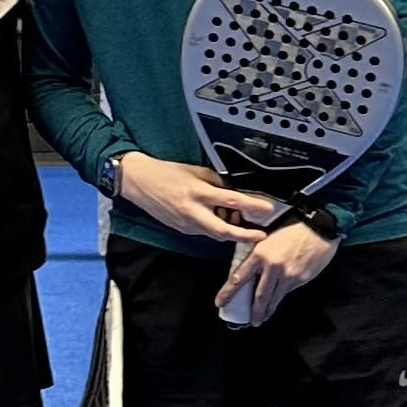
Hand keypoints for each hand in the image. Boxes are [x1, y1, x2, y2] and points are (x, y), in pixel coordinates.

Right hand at [116, 152, 278, 243]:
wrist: (139, 183)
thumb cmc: (166, 173)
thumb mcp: (195, 171)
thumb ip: (216, 183)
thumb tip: (234, 192)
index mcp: (198, 192)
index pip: (232, 201)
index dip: (253, 206)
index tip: (267, 208)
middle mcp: (192, 211)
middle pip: (224, 230)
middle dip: (245, 235)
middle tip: (260, 235)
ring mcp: (186, 223)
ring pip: (215, 234)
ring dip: (230, 231)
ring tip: (240, 222)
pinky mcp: (182, 229)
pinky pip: (204, 231)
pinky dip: (215, 227)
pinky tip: (218, 219)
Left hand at [214, 219, 339, 327]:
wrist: (318, 229)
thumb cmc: (292, 230)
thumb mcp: (269, 238)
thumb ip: (259, 256)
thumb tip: (251, 274)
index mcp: (260, 253)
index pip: (239, 277)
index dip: (228, 292)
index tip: (220, 303)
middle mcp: (272, 266)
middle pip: (259, 295)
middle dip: (253, 311)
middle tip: (249, 322)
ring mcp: (287, 275)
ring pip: (274, 298)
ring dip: (267, 311)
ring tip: (261, 319)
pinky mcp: (300, 279)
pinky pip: (287, 292)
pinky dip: (280, 298)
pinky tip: (277, 302)